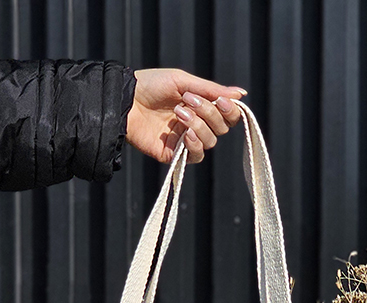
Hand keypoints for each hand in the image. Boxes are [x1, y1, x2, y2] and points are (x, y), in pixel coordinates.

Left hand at [126, 68, 245, 164]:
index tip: (221, 101)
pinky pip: (196, 156)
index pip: (227, 115)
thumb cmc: (151, 85)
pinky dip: (195, 145)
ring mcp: (185, 140)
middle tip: (189, 100)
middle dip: (209, 113)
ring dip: (198, 125)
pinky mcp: (174, 154)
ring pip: (210, 141)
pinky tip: (185, 134)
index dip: (230, 110)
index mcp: (201, 106)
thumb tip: (242, 94)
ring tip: (178, 113)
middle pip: (221, 128)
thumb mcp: (183, 81)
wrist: (125, 100)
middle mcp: (196, 124)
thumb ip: (212, 90)